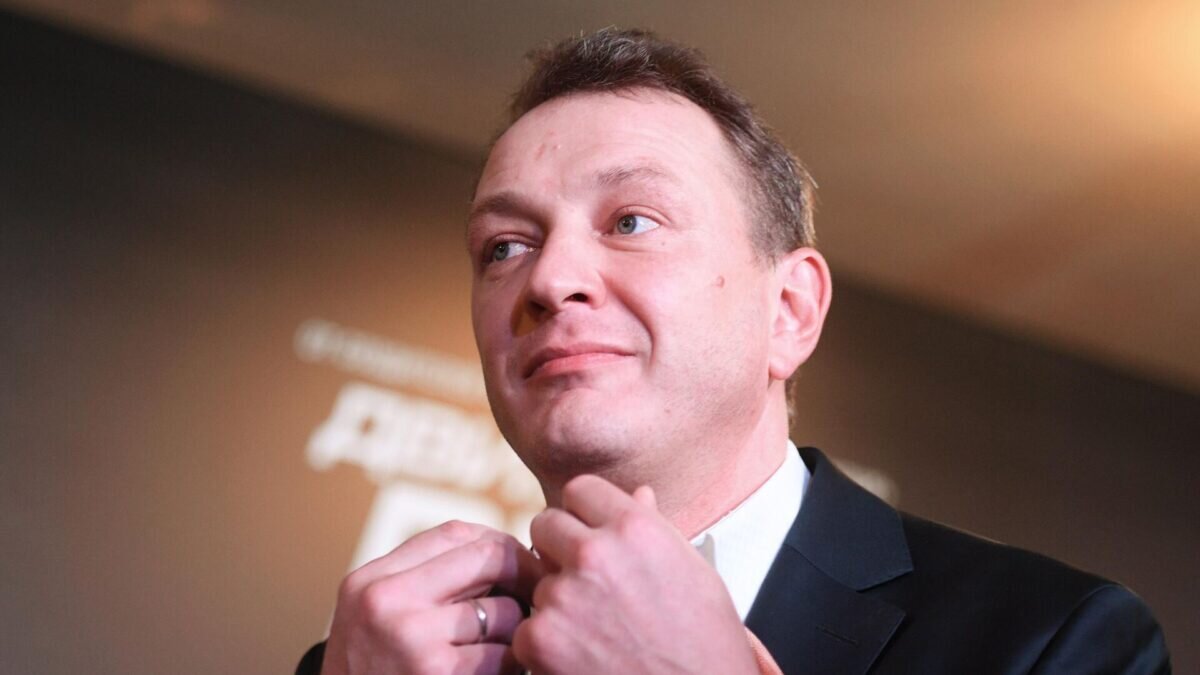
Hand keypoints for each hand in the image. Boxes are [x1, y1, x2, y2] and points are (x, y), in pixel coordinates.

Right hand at [321, 520, 542, 674]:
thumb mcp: (375, 618)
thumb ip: (423, 582)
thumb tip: (506, 554)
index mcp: (370, 580)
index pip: (454, 533)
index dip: (497, 543)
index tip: (516, 563)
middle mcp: (386, 601)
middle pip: (486, 558)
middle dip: (522, 574)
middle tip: (536, 594)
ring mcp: (411, 638)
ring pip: (504, 611)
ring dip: (515, 630)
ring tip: (502, 648)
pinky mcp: (438, 673)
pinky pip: (503, 655)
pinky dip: (509, 665)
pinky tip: (495, 674)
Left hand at [513, 476, 757, 673]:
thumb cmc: (705, 644)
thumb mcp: (694, 572)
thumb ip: (655, 528)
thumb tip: (639, 494)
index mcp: (635, 528)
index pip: (580, 489)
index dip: (584, 513)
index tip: (589, 531)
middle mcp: (596, 553)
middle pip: (545, 524)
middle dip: (559, 548)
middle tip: (585, 581)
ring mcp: (564, 595)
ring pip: (538, 579)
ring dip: (557, 600)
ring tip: (598, 629)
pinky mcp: (540, 638)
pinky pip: (526, 626)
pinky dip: (545, 645)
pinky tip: (582, 656)